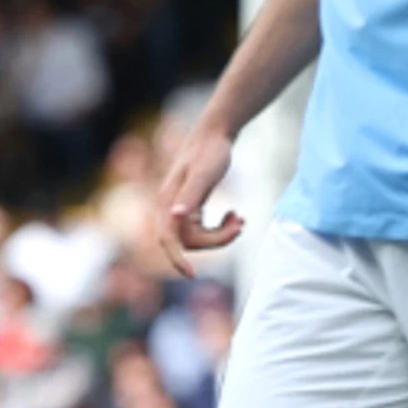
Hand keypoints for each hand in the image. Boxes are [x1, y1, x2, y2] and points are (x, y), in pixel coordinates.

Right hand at [149, 124, 243, 277]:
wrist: (215, 133)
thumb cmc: (210, 150)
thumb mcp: (203, 173)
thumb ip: (190, 195)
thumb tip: (174, 217)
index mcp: (167, 202)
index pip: (167, 239)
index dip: (177, 259)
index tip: (192, 274)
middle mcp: (169, 208)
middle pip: (188, 242)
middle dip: (216, 240)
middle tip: (241, 223)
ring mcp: (180, 209)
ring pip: (197, 238)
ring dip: (221, 235)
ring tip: (240, 219)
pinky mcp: (191, 207)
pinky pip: (202, 230)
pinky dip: (220, 228)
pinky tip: (235, 215)